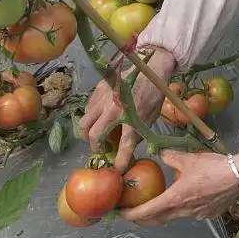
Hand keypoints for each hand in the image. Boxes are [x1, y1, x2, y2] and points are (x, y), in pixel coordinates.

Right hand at [80, 48, 175, 171]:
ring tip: (96, 136)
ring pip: (85, 122)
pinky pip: (88, 109)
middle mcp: (115, 109)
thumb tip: (126, 148)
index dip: (121, 161)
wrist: (150, 67)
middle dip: (96, 148)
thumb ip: (137, 133)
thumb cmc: (153, 94)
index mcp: (133, 118)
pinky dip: (90, 118)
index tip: (117, 169)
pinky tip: (98, 119)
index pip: (124, 146)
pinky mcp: (98, 89)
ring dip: (88, 134)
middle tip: (101, 150)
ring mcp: (104, 99)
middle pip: (95, 135)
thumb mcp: (150, 117)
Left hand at [118, 147, 238, 225]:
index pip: (146, 211)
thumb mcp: (189, 157)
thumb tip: (159, 153)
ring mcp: (197, 215)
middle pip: (157, 220)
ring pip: (173, 217)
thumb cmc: (214, 166)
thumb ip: (171, 156)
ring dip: (163, 213)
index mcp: (176, 198)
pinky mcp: (209, 215)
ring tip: (157, 203)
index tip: (119, 213)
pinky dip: (182, 208)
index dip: (130, 214)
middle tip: (131, 212)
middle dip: (142, 218)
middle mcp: (184, 211)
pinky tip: (188, 197)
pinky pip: (190, 214)